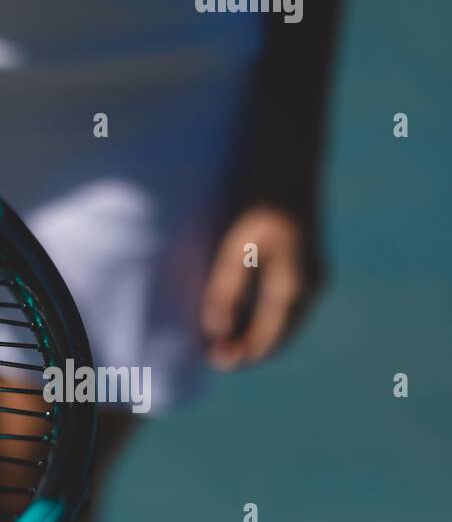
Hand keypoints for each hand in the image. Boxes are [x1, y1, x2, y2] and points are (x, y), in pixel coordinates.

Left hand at [200, 205, 320, 370]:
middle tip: (211, 354)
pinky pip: (282, 299)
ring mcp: (310, 272)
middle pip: (277, 333)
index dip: (241, 355)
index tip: (212, 362)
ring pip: (281, 317)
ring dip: (252, 329)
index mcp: (295, 289)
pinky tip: (236, 307)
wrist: (286, 159)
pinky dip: (260, 311)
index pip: (268, 340)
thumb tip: (216, 333)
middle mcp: (310, 286)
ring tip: (219, 335)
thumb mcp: (236, 249)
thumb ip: (227, 292)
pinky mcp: (302, 258)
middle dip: (246, 346)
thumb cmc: (257, 202)